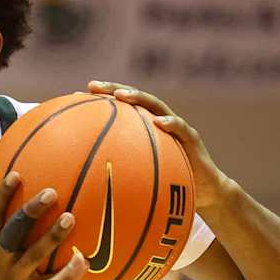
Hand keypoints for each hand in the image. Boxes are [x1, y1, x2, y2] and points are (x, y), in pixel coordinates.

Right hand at [0, 172, 72, 279]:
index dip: (2, 194)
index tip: (16, 174)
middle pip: (13, 229)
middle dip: (31, 210)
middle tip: (51, 192)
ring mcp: (14, 275)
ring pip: (34, 253)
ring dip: (52, 236)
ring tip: (70, 218)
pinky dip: (67, 271)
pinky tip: (85, 260)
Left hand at [87, 81, 232, 212]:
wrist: (204, 193)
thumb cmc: (167, 187)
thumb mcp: (137, 179)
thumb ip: (117, 172)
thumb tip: (82, 182)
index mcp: (144, 129)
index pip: (120, 108)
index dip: (100, 99)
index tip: (75, 93)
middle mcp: (159, 122)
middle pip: (135, 99)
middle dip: (113, 89)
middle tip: (92, 86)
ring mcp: (176, 128)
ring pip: (157, 106)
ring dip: (139, 98)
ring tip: (121, 95)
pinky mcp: (192, 140)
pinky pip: (181, 129)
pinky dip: (171, 123)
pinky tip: (159, 122)